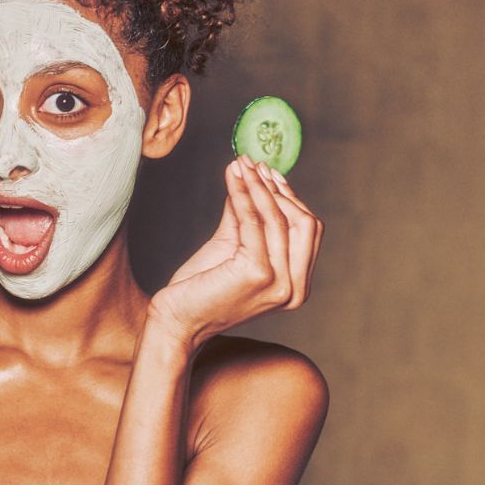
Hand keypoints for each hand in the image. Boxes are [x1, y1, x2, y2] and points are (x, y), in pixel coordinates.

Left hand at [148, 155, 323, 348]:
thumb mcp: (232, 248)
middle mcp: (295, 289)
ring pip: (279, 218)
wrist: (176, 319)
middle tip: (254, 165)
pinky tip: (232, 178)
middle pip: (304, 223)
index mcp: (297, 286)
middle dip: (278, 189)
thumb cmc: (201, 288)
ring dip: (258, 185)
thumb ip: (247, 219)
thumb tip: (252, 179)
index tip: (269, 173)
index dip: (290, 198)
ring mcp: (280, 283)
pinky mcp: (258, 273)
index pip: (308, 232)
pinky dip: (243, 194)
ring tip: (241, 165)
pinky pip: (253, 221)